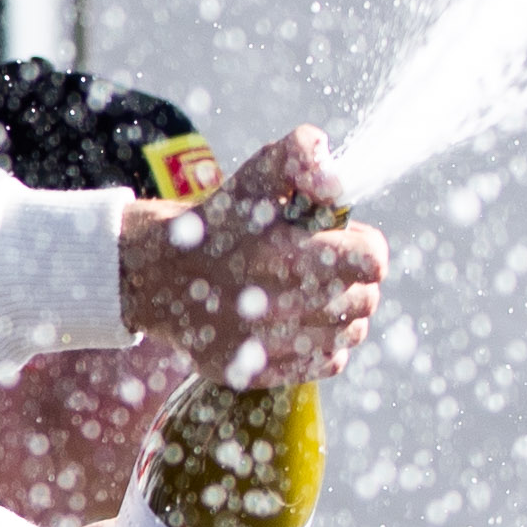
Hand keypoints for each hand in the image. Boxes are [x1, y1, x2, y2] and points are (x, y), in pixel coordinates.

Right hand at [117, 128, 386, 388]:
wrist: (156, 275)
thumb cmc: (218, 222)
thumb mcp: (254, 176)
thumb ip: (299, 155)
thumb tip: (335, 180)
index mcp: (283, 254)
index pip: (370, 262)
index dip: (366, 247)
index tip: (347, 242)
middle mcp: (276, 307)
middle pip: (365, 300)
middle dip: (353, 278)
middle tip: (325, 266)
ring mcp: (265, 345)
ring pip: (350, 332)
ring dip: (341, 310)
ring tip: (311, 292)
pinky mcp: (256, 371)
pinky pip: (328, 362)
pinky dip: (323, 343)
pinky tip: (299, 321)